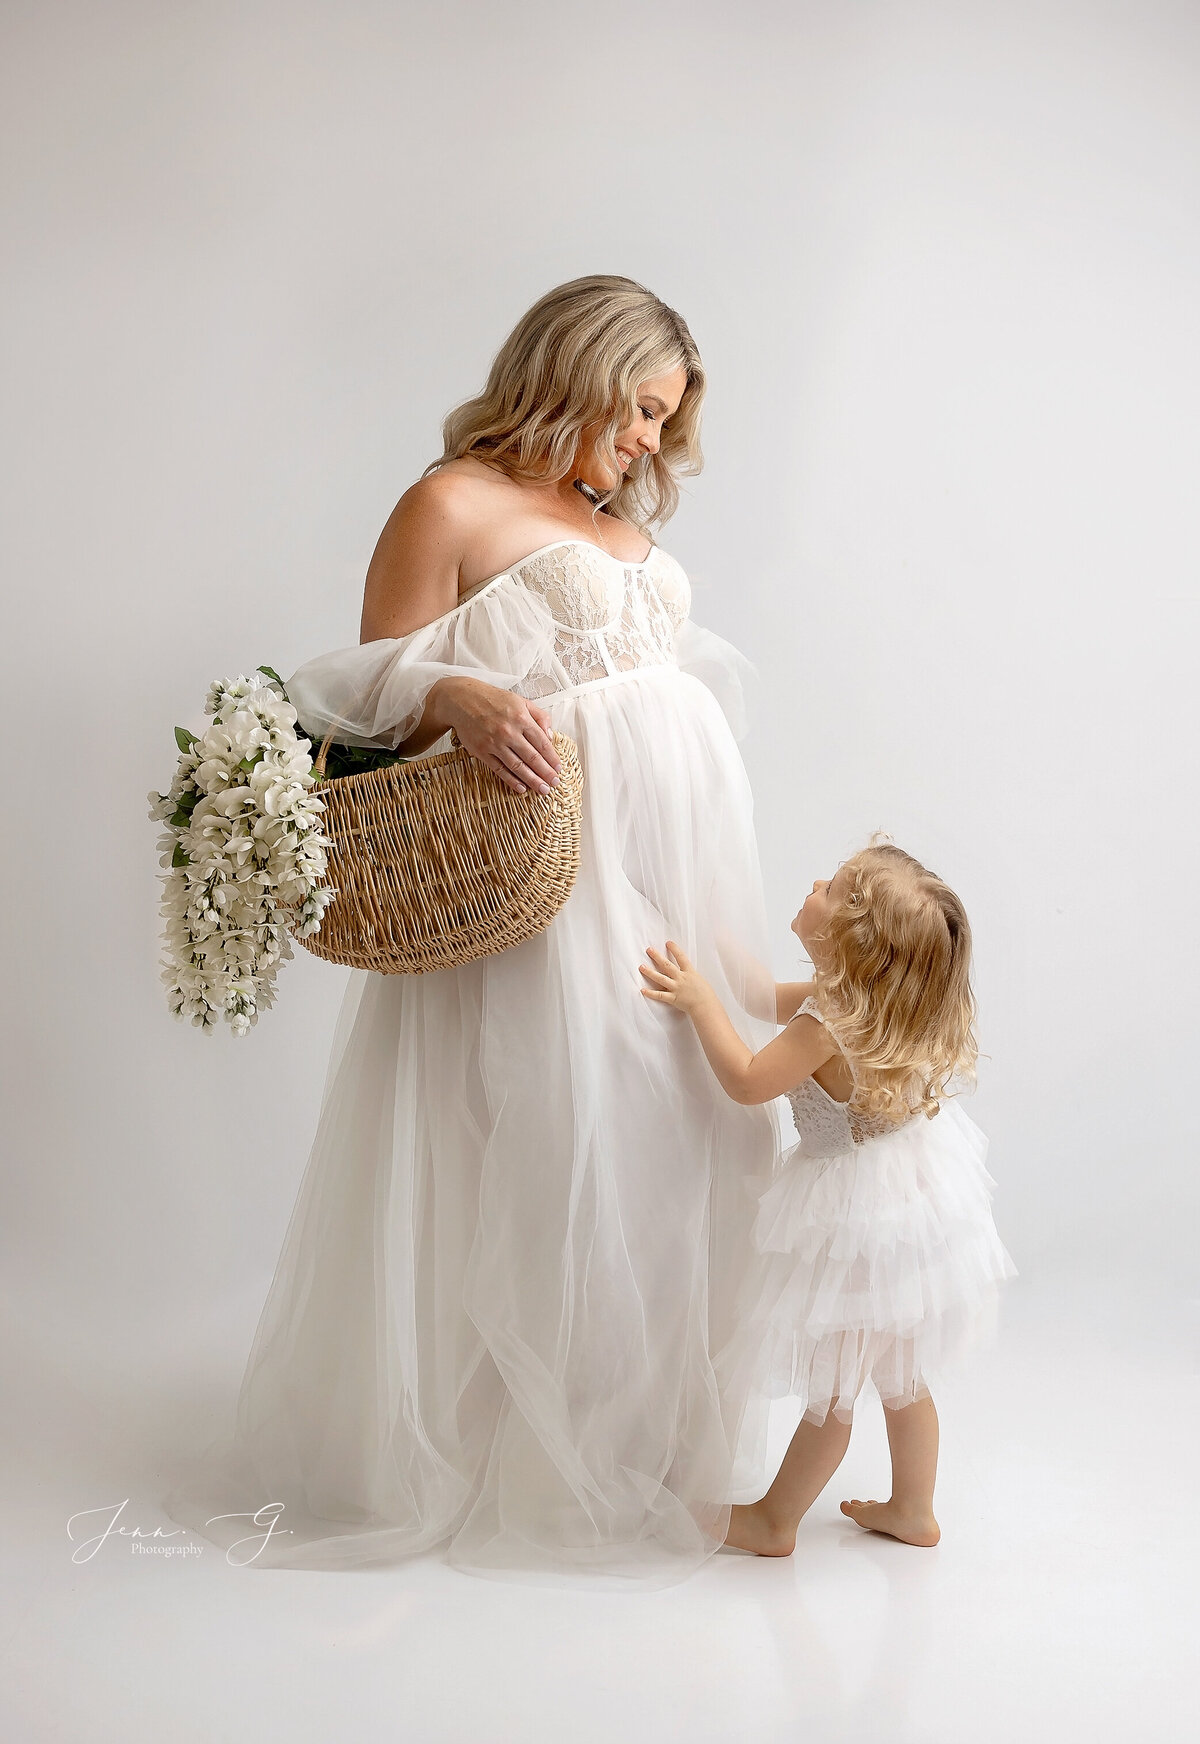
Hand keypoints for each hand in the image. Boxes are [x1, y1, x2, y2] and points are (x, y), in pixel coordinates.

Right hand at [432, 677, 561, 794]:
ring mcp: (494, 743)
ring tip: (543, 789)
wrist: (461, 700)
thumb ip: (539, 716)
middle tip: (555, 784)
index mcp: (521, 718)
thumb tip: (550, 736)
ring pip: (517, 766)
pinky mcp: (481, 751)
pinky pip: (499, 769)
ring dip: (532, 780)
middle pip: (532, 757)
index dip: (552, 758)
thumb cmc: (493, 699)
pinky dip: (511, 780)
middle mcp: (509, 732)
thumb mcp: (520, 701)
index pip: (542, 743)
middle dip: (546, 772)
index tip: (559, 768)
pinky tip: (521, 788)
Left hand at [639, 942, 715, 1017]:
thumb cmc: (706, 995)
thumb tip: (686, 974)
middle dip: (657, 956)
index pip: (681, 957)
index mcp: (689, 972)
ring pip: (660, 978)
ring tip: (641, 967)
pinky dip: (651, 993)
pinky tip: (643, 990)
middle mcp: (681, 978)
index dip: (674, 949)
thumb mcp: (700, 980)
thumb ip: (691, 976)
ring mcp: (676, 988)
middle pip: (667, 965)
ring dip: (650, 972)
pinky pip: (660, 995)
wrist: (706, 1006)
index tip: (668, 943)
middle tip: (649, 950)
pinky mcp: (673, 998)